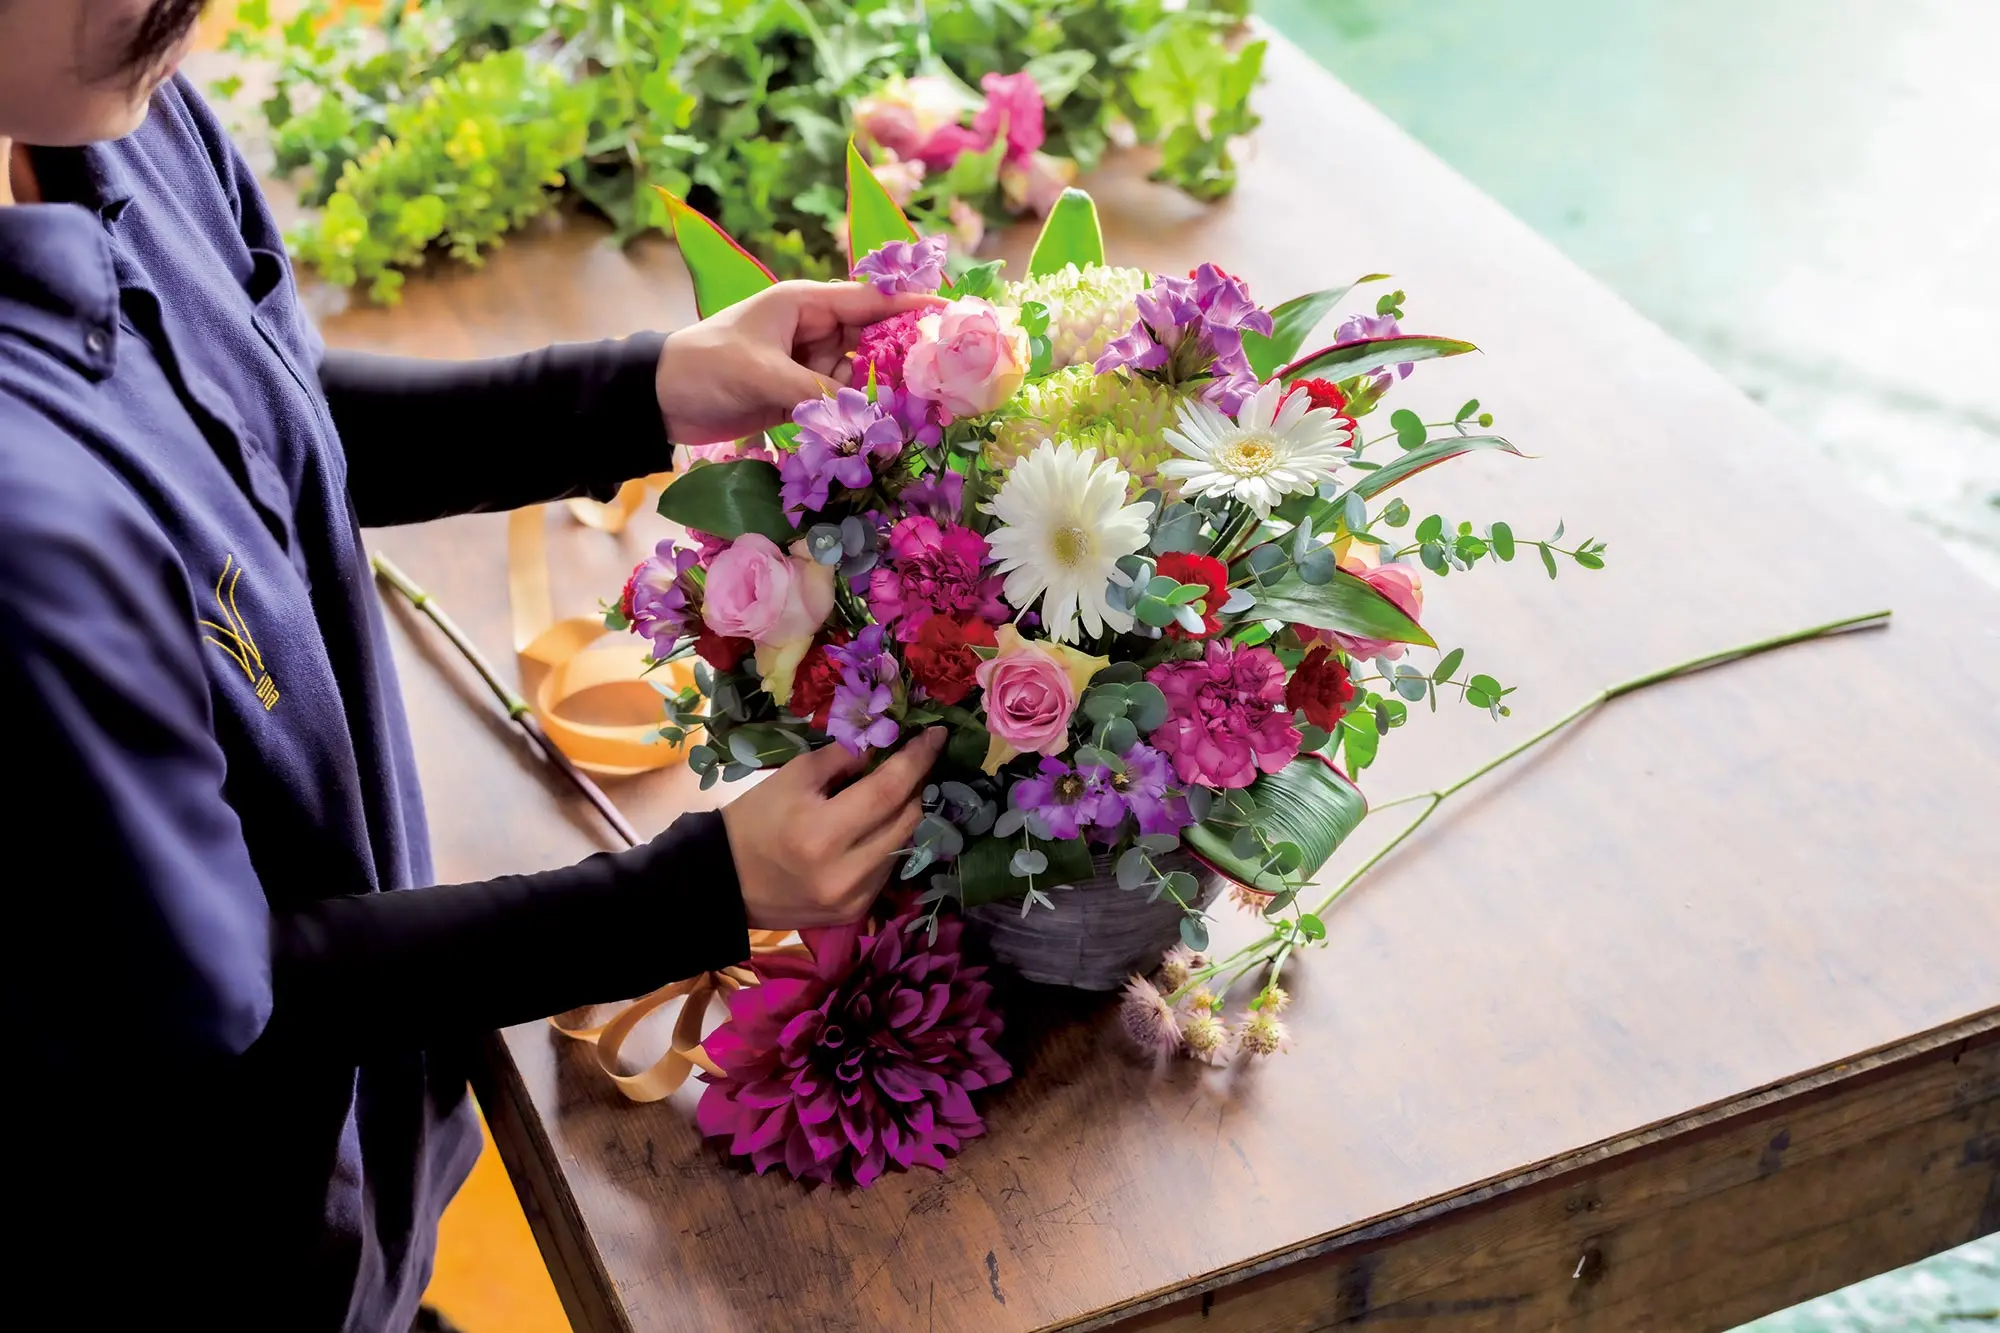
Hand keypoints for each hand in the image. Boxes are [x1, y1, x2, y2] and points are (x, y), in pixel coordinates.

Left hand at [655, 281, 944, 446]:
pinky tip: (880, 429)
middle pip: (873, 339)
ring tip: (918, 411)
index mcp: (803, 304)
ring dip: (882, 392)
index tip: (951, 313)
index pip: (870, 300)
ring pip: (860, 376)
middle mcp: (811, 329)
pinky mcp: (798, 394)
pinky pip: (839, 401)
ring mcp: (806, 363)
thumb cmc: (704, 368)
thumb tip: (863, 418)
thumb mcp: (761, 373)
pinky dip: (857, 415)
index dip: (912, 306)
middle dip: (904, 357)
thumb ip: (814, 393)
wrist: (659, 400)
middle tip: (944, 376)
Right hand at [721, 727, 947, 930]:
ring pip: (904, 844)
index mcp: (822, 833)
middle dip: (914, 784)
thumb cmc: (755, 820)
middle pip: (906, 818)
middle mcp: (846, 872)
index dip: (917, 759)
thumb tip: (886, 743)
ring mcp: (854, 898)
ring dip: (903, 813)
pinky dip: (888, 841)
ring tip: (890, 792)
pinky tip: (872, 827)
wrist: (725, 882)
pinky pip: (888, 868)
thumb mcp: (793, 776)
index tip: (936, 734)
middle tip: (911, 760)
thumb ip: (845, 757)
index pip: (889, 790)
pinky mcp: (855, 912)